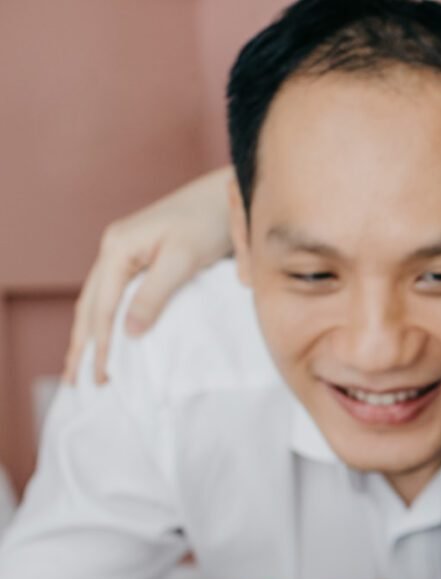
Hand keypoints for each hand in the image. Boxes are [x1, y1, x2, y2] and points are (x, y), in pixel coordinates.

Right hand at [64, 166, 235, 384]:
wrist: (225, 195)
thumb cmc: (208, 223)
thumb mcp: (182, 261)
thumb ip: (154, 296)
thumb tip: (130, 333)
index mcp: (117, 248)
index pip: (101, 306)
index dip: (100, 343)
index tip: (102, 376)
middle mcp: (114, 249)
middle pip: (89, 304)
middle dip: (82, 343)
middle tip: (74, 381)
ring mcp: (124, 251)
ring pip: (97, 299)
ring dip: (90, 333)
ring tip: (82, 365)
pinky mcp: (139, 256)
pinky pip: (115, 293)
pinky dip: (106, 317)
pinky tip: (107, 334)